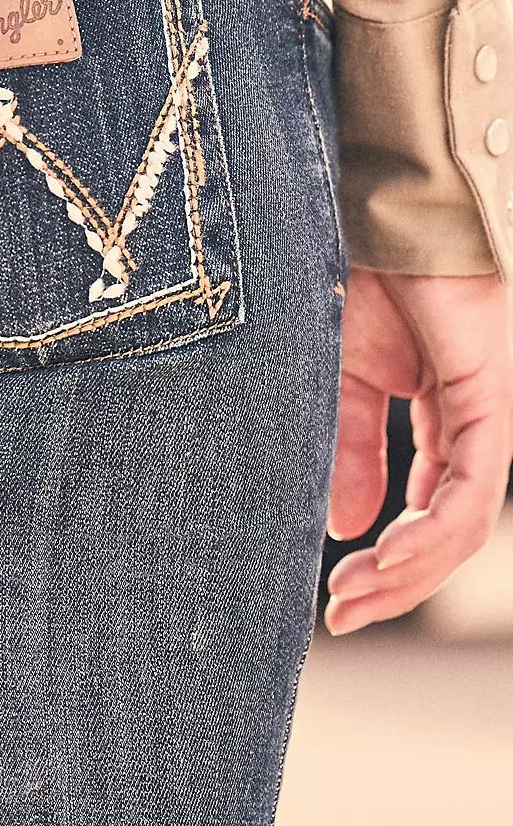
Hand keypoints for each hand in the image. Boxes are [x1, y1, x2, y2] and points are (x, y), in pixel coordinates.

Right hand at [325, 270, 511, 634]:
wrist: (373, 212)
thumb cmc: (358, 275)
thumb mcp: (340, 378)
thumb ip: (351, 450)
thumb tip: (348, 525)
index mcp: (442, 415)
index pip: (427, 511)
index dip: (387, 563)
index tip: (335, 597)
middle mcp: (475, 424)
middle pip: (449, 532)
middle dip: (397, 582)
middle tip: (343, 613)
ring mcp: (488, 415)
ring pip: (464, 523)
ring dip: (411, 570)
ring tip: (357, 593)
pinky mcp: (489, 402)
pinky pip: (471, 490)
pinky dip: (431, 533)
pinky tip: (387, 555)